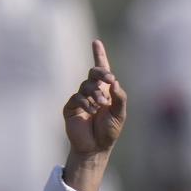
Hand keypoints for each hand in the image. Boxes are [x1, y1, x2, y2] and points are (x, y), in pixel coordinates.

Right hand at [63, 39, 126, 155]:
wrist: (96, 148)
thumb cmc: (109, 131)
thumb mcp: (119, 114)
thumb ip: (119, 97)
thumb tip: (115, 82)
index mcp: (105, 91)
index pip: (102, 70)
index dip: (99, 55)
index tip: (96, 42)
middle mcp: (92, 92)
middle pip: (94, 73)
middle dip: (102, 73)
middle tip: (110, 80)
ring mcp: (81, 99)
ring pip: (86, 86)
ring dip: (96, 94)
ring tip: (101, 105)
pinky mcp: (71, 107)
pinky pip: (77, 97)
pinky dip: (86, 103)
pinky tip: (91, 111)